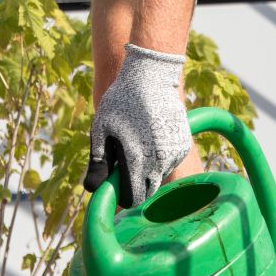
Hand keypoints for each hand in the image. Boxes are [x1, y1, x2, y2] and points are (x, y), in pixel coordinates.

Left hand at [84, 44, 190, 207]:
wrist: (151, 76)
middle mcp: (160, 162)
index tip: (116, 182)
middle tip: (124, 161)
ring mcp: (175, 154)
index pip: (134, 198)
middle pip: (148, 190)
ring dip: (148, 169)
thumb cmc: (120, 102)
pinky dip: (161, 157)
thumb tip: (92, 191)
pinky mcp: (184, 145)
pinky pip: (170, 162)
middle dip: (135, 183)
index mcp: (136, 161)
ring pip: (160, 176)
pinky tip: (151, 135)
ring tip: (138, 141)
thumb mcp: (101, 130)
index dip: (123, 194)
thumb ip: (97, 164)